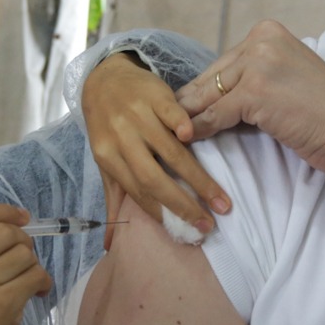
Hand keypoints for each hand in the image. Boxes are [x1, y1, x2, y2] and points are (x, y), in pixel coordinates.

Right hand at [0, 203, 50, 324]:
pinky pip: (35, 276)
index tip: (21, 217)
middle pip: (4, 231)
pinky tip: (36, 294)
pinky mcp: (2, 306)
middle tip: (24, 260)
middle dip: (23, 242)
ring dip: (33, 266)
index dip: (3, 211)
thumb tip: (9, 226)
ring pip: (24, 254)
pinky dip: (42, 283)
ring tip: (27, 283)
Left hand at [82, 53, 230, 248]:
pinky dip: (181, 125)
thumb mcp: (106, 162)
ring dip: (197, 177)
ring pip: (169, 151)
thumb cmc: (108, 126)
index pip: (138, 192)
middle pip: (153, 177)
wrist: (103, 78)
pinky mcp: (154, 95)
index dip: (163, 213)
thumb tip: (110, 246)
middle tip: (210, 223)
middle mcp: (121, 139)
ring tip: (221, 199)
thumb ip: (113, 199)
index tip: (189, 232)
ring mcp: (138, 116)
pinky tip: (195, 138)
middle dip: (183, 204)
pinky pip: (170, 113)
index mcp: (108, 157)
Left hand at [177, 20, 324, 175]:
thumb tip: (206, 95)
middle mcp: (261, 39)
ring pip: (209, 96)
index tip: (183, 107)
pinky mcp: (254, 92)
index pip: (223, 64)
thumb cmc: (324, 113)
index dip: (203, 89)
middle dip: (190, 103)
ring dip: (188, 117)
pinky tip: (186, 140)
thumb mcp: (284, 79)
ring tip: (169, 132)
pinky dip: (198, 130)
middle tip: (166, 121)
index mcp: (269, 31)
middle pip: (212, 77)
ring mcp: (258, 63)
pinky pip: (214, 115)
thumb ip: (250, 78)